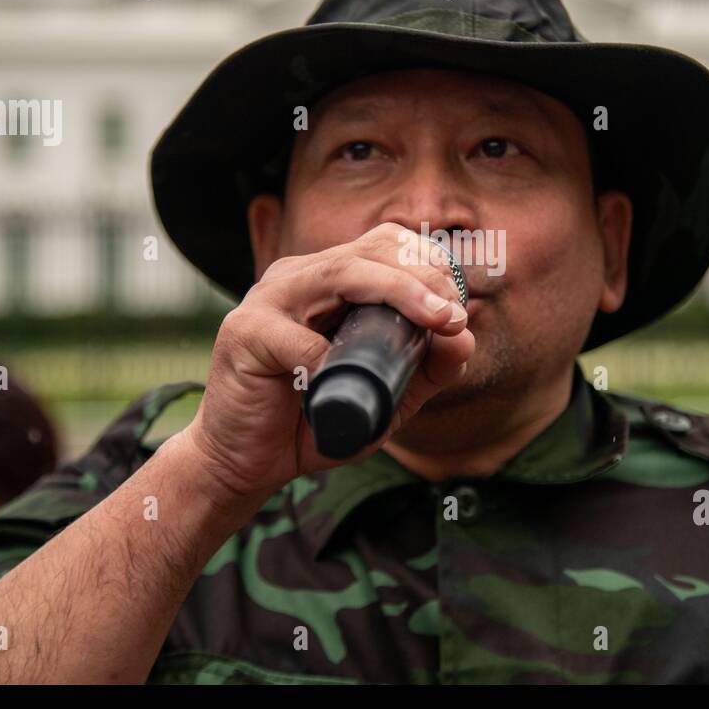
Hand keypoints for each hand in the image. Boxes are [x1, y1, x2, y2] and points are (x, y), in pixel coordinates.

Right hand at [178, 223, 474, 499]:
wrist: (245, 463)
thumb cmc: (313, 422)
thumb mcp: (384, 397)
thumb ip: (424, 370)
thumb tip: (465, 337)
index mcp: (327, 280)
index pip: (384, 244)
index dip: (428, 265)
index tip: (459, 307)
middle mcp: (298, 278)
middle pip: (369, 251)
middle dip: (422, 277)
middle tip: (454, 316)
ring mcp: (267, 300)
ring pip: (340, 273)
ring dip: (396, 291)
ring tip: (435, 321)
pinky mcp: (243, 333)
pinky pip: (293, 336)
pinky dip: (326, 353)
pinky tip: (345, 373)